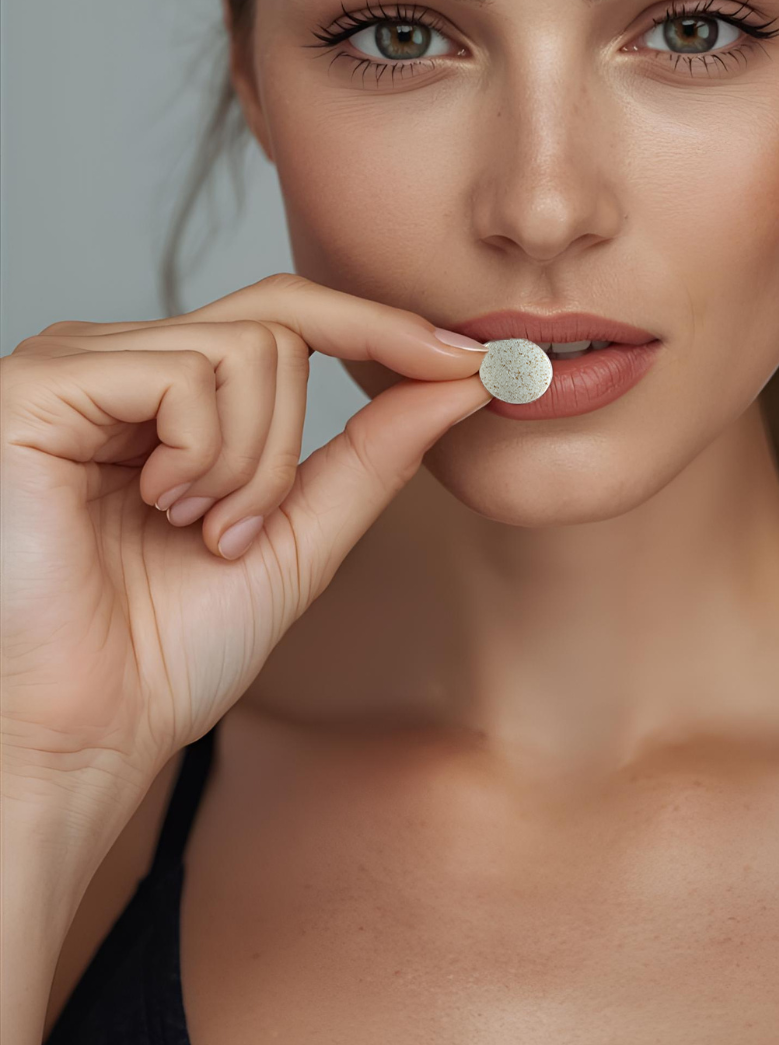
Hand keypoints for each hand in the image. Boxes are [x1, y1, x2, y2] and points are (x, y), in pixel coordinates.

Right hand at [0, 273, 489, 827]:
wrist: (90, 730)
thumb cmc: (170, 648)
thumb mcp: (301, 533)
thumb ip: (373, 451)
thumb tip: (460, 378)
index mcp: (171, 391)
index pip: (290, 314)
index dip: (382, 326)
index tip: (469, 361)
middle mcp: (123, 361)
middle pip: (280, 327)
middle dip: (290, 447)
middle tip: (238, 532)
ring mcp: (79, 364)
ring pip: (248, 348)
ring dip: (250, 466)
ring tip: (191, 530)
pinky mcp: (43, 384)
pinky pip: (187, 375)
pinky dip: (203, 457)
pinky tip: (156, 509)